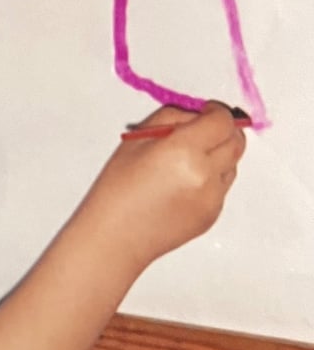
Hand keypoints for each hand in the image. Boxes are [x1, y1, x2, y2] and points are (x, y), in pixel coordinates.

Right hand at [78, 102, 246, 270]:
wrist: (114, 238)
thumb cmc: (116, 191)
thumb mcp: (135, 141)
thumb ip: (171, 119)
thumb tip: (196, 115)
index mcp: (184, 150)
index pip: (222, 121)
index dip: (216, 112)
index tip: (206, 111)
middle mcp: (205, 174)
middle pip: (236, 141)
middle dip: (223, 131)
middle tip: (202, 132)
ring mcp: (212, 197)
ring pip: (232, 164)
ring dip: (218, 156)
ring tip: (185, 164)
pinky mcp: (212, 215)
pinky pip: (221, 187)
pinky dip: (210, 180)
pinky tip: (181, 187)